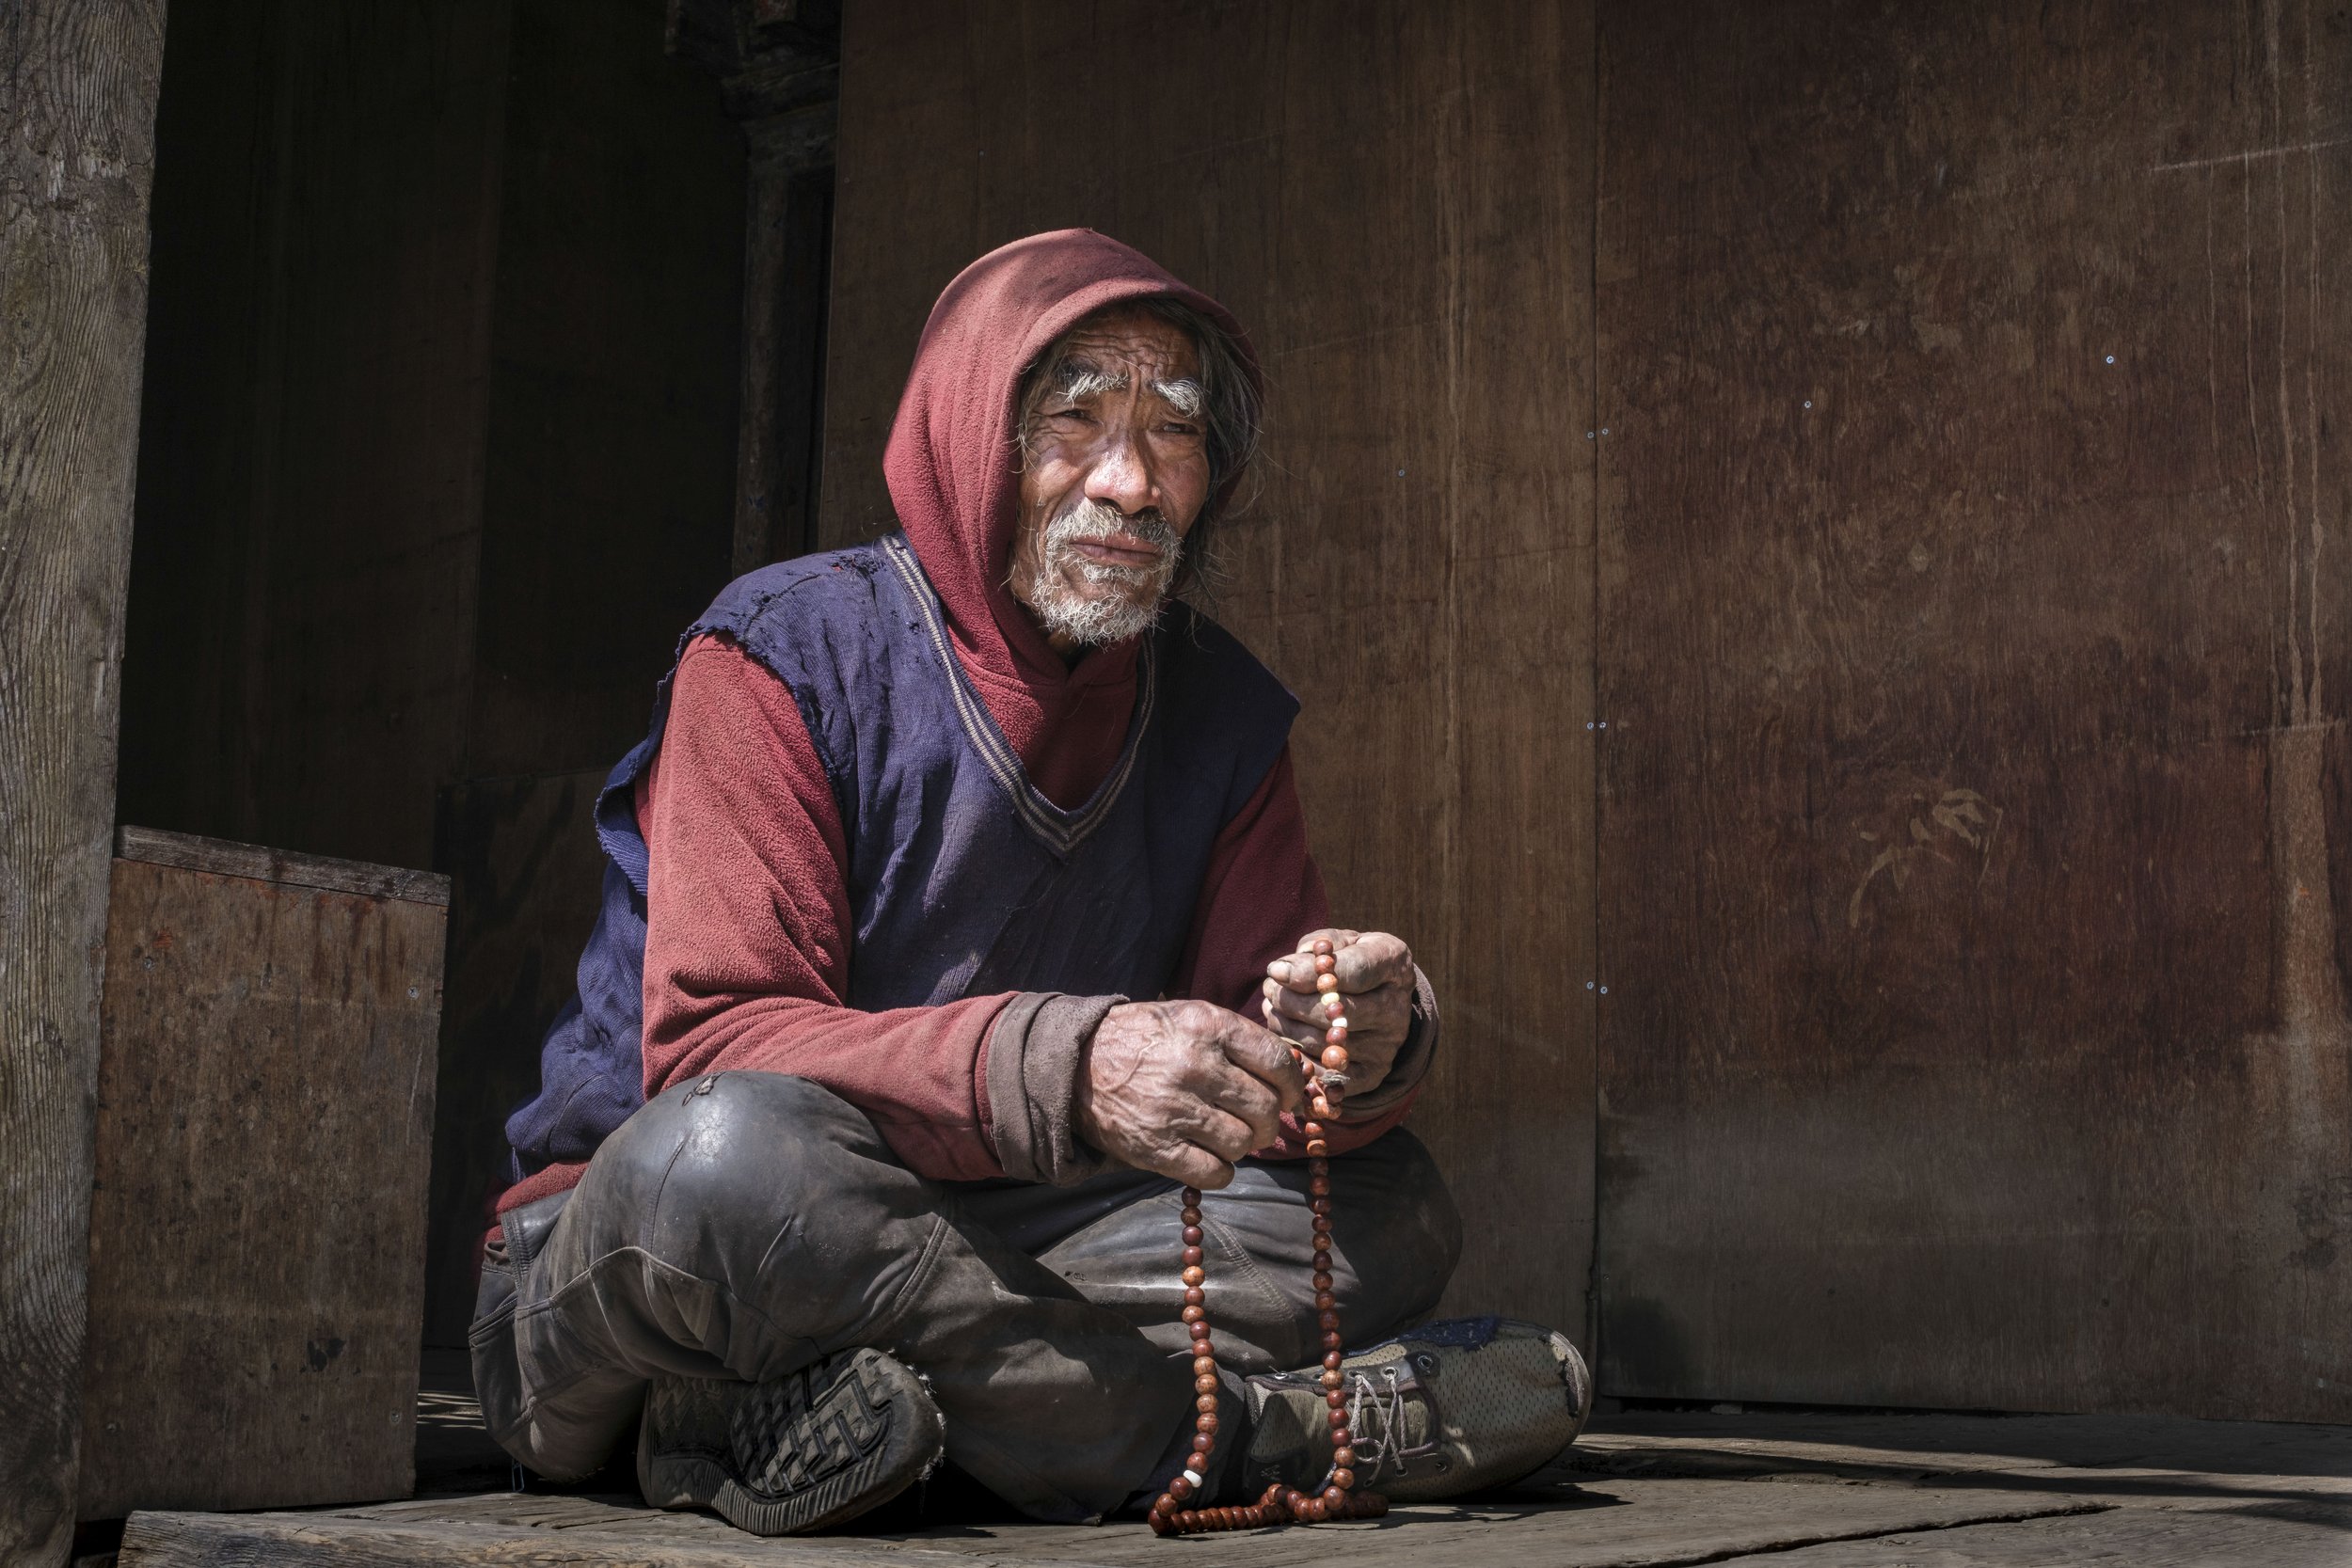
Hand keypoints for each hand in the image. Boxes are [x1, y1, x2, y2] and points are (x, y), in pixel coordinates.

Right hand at [1076, 1000, 1306, 1187]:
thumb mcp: (1191, 1016)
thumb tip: (1292, 1074)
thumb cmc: (1145, 1039)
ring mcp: (1174, 1109)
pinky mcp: (1156, 1147)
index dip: (1293, 1086)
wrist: (1077, 1063)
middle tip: (1254, 1120)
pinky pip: (1214, 1173)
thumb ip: (1239, 1039)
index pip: (1277, 1062)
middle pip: (1264, 1108)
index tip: (1290, 1097)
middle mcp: (1195, 1066)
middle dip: (1267, 1120)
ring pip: (1243, 1143)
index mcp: (1208, 1026)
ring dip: (1242, 1145)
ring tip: (1225, 1135)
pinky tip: (1210, 1157)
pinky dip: (1221, 1171)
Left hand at [1260, 929, 1415, 1099]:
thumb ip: (1316, 947)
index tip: (1275, 970)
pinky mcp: (1371, 1074)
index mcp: (1393, 962)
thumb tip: (1283, 970)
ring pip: (1321, 1042)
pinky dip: (1296, 1058)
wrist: (1383, 1002)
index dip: (1307, 972)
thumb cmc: (1352, 962)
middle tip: (1270, 990)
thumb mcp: (1342, 942)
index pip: (1352, 970)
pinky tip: (1284, 1038)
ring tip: (1274, 1010)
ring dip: (1285, 1026)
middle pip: (1333, 1011)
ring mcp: (1386, 1046)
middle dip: (1289, 1001)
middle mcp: (1395, 1007)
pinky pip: (1323, 1074)